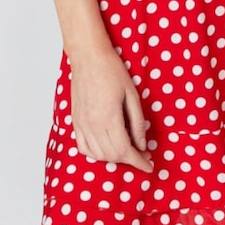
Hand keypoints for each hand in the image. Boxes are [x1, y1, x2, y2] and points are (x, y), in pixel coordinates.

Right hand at [68, 44, 154, 172]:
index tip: (149, 166)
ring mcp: (81, 124)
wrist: (88, 57)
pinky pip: (83, 147)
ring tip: (127, 150)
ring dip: (114, 158)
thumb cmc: (112, 71)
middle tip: (142, 155)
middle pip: (112, 155)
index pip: (124, 151)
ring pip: (98, 154)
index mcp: (108, 118)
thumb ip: (137, 123)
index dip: (138, 162)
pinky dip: (96, 154)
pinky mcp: (75, 121)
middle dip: (129, 159)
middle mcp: (92, 125)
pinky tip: (106, 148)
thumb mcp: (132, 95)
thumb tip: (142, 145)